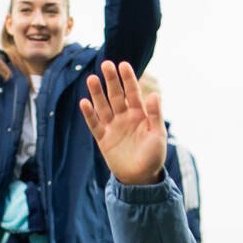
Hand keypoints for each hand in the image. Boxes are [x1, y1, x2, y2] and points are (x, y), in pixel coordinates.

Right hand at [80, 60, 166, 184]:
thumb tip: (155, 94)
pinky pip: (94, 124)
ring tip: (92, 79)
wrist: (141, 178)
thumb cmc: (153, 157)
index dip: (128, 79)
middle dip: (111, 80)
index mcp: (139, 114)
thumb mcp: (158, 136)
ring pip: (103, 106)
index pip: (133, 92)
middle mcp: (124, 117)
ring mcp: (113, 127)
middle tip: (106, 64)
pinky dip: (89, 114)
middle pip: (116, 95)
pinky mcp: (103, 139)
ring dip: (97, 93)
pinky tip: (84, 103)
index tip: (123, 64)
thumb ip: (156, 115)